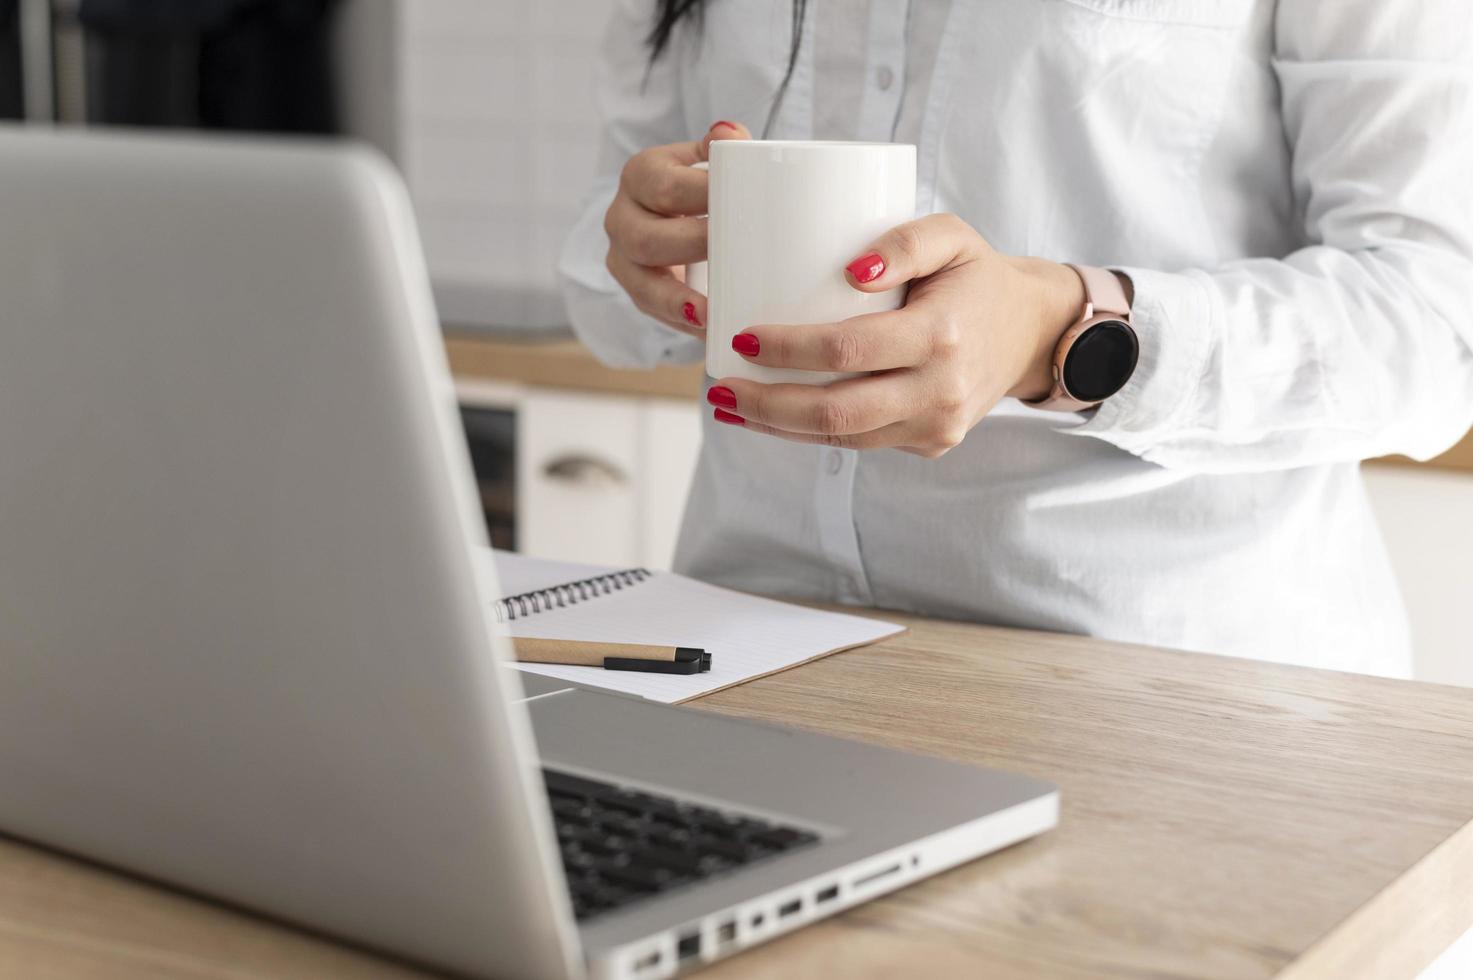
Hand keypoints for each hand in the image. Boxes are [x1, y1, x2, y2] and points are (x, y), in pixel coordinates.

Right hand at [604, 120, 751, 336]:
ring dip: (676, 300)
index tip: (734, 203)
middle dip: (690, 247)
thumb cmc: (711, 189)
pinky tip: (708, 330)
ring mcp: (623, 259)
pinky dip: (682, 322)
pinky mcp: (637, 293)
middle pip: (645, 237)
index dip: (698, 196)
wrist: (689, 216)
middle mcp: (622, 216)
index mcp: (641, 175)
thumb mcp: (715, 164)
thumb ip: (726, 151)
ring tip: (709, 313)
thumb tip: (730, 134)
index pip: (665, 185)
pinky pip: (653, 313)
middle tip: (732, 251)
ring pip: (641, 284)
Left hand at [705, 213, 1086, 456]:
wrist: (1031, 331)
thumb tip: (850, 272)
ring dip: (777, 426)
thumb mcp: (951, 235)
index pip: (847, 352)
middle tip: (719, 385)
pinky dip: (809, 432)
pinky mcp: (931, 444)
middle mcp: (940, 391)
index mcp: (941, 337)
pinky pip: (859, 443)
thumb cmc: (977, 275)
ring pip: (841, 438)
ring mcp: (937, 426)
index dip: (787, 349)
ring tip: (730, 404)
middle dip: (767, 403)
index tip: (740, 335)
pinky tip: (772, 415)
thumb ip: (904, 241)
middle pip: (835, 412)